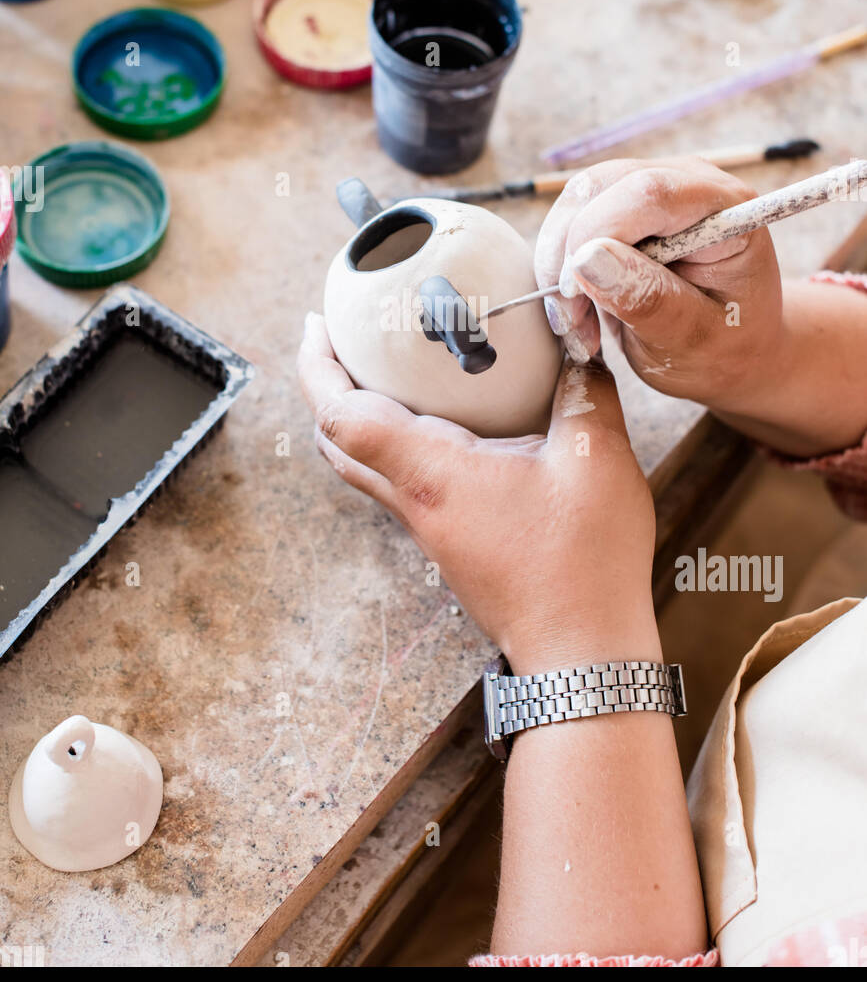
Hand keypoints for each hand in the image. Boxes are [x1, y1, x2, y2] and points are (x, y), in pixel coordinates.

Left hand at [298, 315, 658, 672]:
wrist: (582, 656)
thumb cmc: (583, 566)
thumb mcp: (597, 460)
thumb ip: (584, 392)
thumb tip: (577, 346)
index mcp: (433, 476)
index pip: (342, 416)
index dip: (319, 365)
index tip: (317, 325)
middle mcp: (416, 502)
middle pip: (336, 440)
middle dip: (324, 383)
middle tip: (337, 338)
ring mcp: (427, 527)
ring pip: (362, 465)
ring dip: (354, 414)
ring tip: (379, 370)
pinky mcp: (446, 541)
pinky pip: (397, 481)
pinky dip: (391, 442)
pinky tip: (436, 422)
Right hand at [534, 157, 783, 416]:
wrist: (730, 350)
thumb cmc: (723, 349)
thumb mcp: (691, 340)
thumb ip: (648, 299)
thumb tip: (587, 259)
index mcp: (725, 209)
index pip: (647, 193)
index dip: (597, 234)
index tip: (576, 296)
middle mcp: (689, 181)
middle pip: (599, 187)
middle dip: (568, 253)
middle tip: (571, 322)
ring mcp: (653, 183)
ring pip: (576, 198)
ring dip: (557, 262)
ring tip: (576, 322)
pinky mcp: (623, 200)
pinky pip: (571, 215)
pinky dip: (559, 263)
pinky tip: (578, 307)